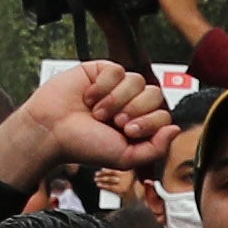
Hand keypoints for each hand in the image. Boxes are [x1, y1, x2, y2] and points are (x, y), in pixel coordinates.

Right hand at [0, 62, 174, 190]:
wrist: (51, 131)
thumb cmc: (83, 146)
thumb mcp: (124, 157)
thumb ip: (155, 148)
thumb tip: (176, 129)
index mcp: (138, 125)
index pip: (163, 115)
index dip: (149, 122)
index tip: (127, 132)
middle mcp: (130, 104)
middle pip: (155, 94)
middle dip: (135, 110)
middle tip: (114, 122)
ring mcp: (116, 87)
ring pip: (137, 80)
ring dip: (116, 100)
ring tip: (97, 112)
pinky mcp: (100, 71)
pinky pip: (117, 70)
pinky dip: (103, 86)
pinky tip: (88, 97)